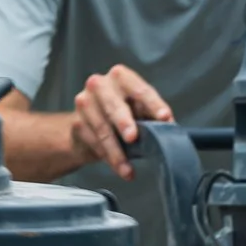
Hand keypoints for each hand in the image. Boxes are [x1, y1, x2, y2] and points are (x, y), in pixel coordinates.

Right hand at [70, 64, 173, 179]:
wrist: (88, 124)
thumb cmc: (120, 113)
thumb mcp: (139, 109)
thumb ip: (151, 115)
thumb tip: (168, 127)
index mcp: (121, 76)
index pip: (139, 89)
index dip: (153, 104)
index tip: (164, 117)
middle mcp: (99, 85)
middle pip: (113, 105)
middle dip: (124, 122)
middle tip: (132, 138)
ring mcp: (85, 103)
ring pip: (102, 129)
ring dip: (116, 152)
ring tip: (128, 169)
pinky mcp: (76, 123)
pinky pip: (94, 143)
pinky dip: (108, 158)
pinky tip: (119, 168)